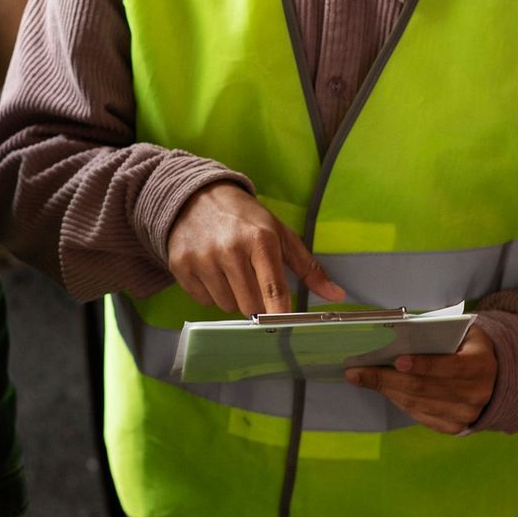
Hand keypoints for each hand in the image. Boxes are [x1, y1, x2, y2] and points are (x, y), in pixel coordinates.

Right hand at [165, 182, 344, 315]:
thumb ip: (308, 267)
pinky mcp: (181, 266)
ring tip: (229, 271)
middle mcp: (229, 250)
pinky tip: (211, 270)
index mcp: (260, 240)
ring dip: (232, 296)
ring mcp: (202, 259)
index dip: (280, 311)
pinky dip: (210, 292)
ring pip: (226, 306)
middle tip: (251, 278)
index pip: (273, 289)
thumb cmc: (245, 218)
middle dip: (255, 299)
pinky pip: (203, 301)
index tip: (282, 320)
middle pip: (250, 305)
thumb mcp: (279, 234)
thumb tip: (336, 296)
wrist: (195, 196)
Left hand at [344, 327, 497, 433]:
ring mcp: (465, 415)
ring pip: (418, 403)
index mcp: (480, 366)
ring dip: (386, 390)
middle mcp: (475, 394)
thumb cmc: (469, 349)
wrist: (496, 380)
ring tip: (361, 378)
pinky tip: (382, 389)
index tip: (396, 360)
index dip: (424, 364)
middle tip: (356, 371)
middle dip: (386, 379)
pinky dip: (397, 401)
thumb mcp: (464, 334)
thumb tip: (397, 334)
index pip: (451, 367)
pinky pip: (419, 415)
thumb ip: (438, 334)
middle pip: (425, 388)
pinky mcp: (454, 428)